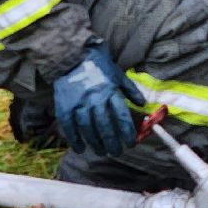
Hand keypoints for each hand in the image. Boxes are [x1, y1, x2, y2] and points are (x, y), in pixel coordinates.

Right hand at [53, 39, 145, 155]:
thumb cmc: (98, 66)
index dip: (126, 132)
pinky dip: (74, 139)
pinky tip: (80, 148)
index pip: (121, 115)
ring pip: (87, 128)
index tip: (130, 143)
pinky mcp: (64, 105)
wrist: (72, 55)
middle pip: (104, 125)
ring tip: (101, 151)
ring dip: (95, 142)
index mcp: (110, 90)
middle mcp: (94, 97)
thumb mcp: (117, 74)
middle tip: (116, 152)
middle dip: (112, 142)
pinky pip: (69, 126)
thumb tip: (142, 104)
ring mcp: (78, 102)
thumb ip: (130, 90)